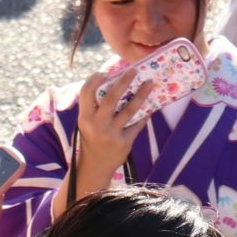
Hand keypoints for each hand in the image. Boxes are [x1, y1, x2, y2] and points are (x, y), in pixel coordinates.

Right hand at [72, 65, 147, 197]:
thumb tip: (113, 82)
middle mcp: (96, 125)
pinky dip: (145, 114)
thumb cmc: (92, 138)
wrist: (96, 166)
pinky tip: (151, 106)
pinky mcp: (124, 142)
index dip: (95, 79)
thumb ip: (95, 107)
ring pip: (129, 110)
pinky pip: (137, 124)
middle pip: (111, 98)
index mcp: (84, 117)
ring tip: (150, 83)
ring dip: (141, 95)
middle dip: (123, 82)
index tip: (106, 73)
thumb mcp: (87, 123)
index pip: (86, 92)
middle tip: (134, 70)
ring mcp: (111, 134)